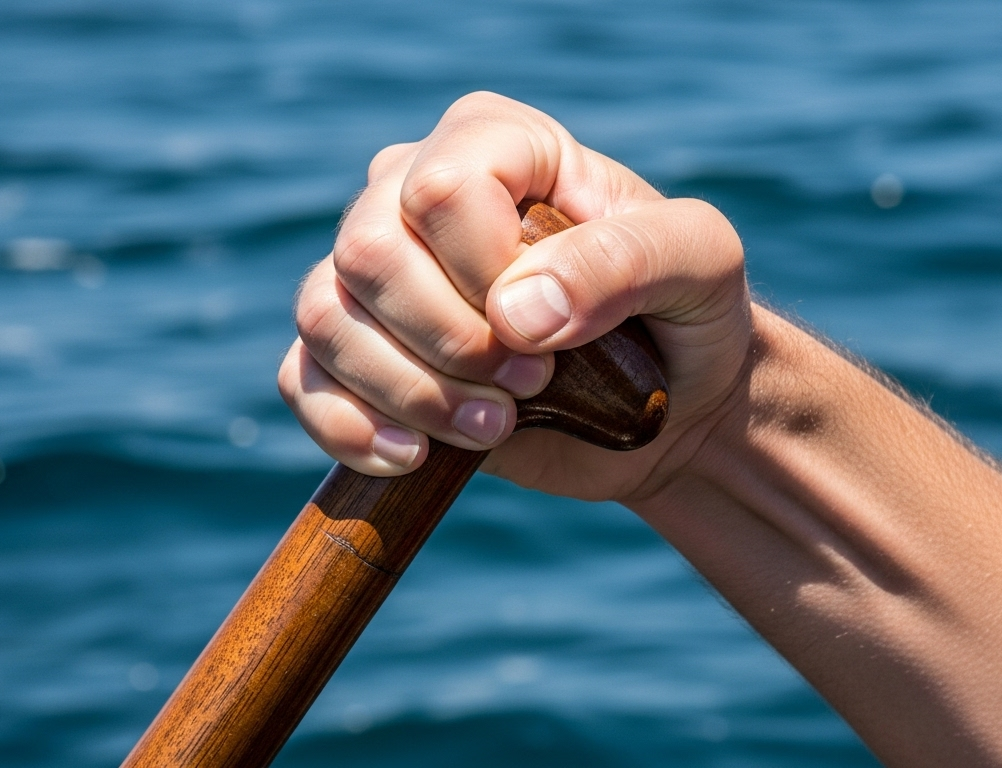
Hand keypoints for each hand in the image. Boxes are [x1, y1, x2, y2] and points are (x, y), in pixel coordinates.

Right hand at [279, 92, 750, 502]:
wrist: (670, 407)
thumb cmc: (688, 313)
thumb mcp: (700, 262)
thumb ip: (623, 260)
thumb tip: (513, 313)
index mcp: (499, 144)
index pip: (441, 188)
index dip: (485, 274)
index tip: (555, 333)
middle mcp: (416, 194)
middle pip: (367, 252)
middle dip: (450, 342)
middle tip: (531, 386)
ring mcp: (380, 277)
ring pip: (325, 316)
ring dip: (410, 392)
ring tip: (494, 428)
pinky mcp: (362, 355)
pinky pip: (301, 378)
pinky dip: (348, 427)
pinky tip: (415, 456)